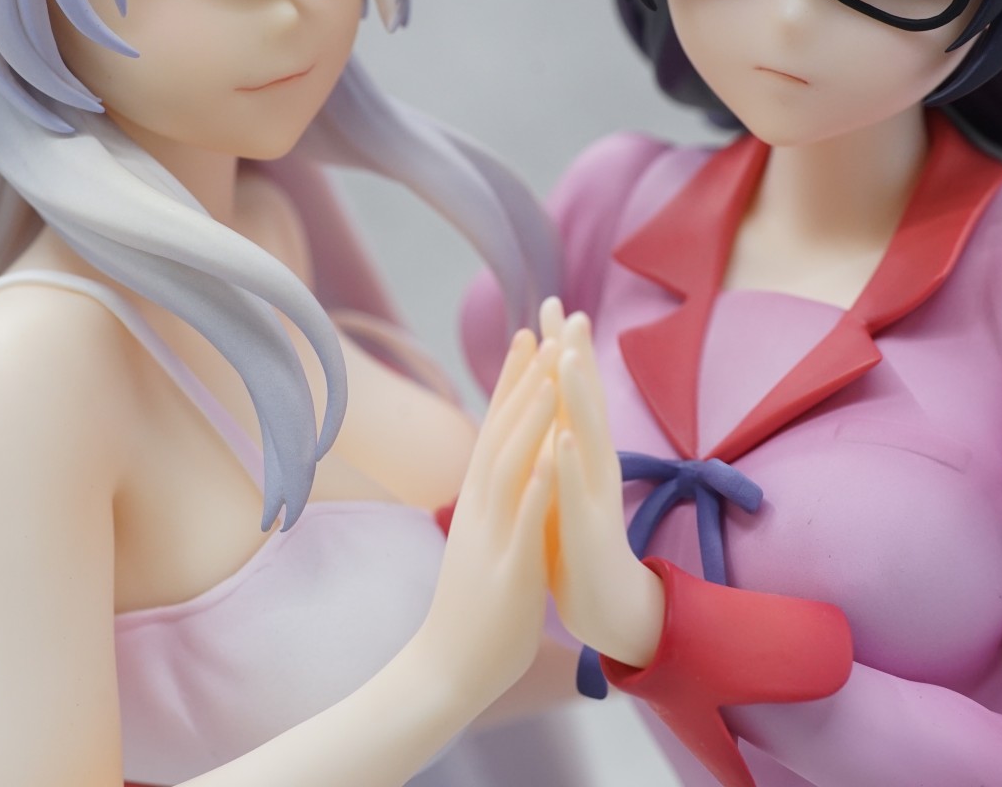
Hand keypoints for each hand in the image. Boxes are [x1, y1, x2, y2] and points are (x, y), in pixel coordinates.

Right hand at [414, 328, 558, 704]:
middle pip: (502, 432)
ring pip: (512, 462)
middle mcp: (480, 509)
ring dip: (532, 413)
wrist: (444, 671)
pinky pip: (526, 519)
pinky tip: (557, 447)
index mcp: (477, 503)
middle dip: (524, 380)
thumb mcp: (482, 544)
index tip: (527, 338)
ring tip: (550, 369)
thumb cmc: (471, 611)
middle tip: (541, 330)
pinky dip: (541, 481)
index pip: (495, 429)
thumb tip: (503, 476)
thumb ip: (493, 508)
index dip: (511, 383)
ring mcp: (491, 535)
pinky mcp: (508, 568)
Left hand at [545, 303, 664, 668]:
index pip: (570, 394)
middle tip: (565, 306)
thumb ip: (562, 449)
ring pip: (586, 439)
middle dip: (574, 354)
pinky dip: (569, 465)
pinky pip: (579, 494)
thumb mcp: (565, 489)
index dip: (561, 349)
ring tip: (566, 355)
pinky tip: (561, 438)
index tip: (549, 304)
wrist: (612, 613)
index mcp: (581, 458)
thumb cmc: (581, 547)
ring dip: (577, 396)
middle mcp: (594, 469)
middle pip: (585, 401)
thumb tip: (550, 410)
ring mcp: (595, 498)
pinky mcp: (592, 533)